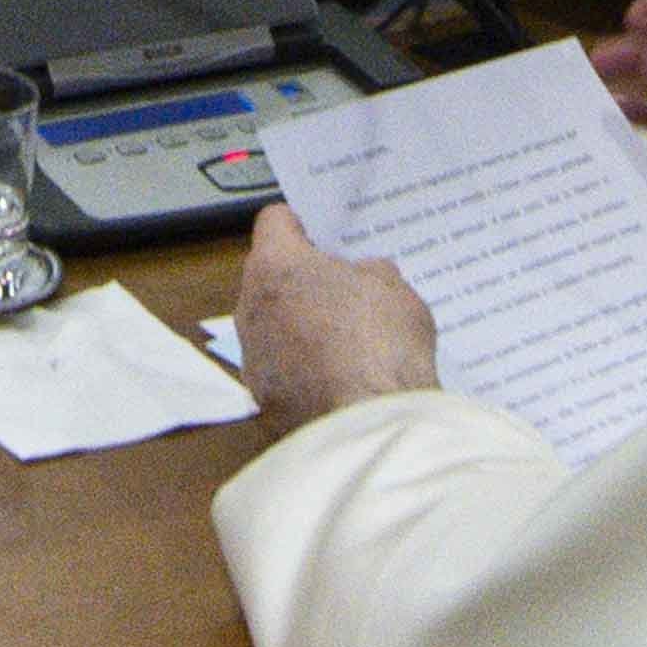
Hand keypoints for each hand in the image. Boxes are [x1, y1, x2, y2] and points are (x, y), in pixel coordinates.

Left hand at [230, 204, 442, 425]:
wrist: (371, 424)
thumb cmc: (381, 345)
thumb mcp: (395, 289)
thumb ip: (372, 272)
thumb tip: (365, 276)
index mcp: (276, 267)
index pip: (275, 222)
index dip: (302, 222)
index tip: (321, 230)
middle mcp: (250, 309)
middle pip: (270, 278)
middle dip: (304, 280)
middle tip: (344, 286)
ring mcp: (252, 358)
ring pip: (272, 327)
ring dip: (300, 326)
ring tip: (347, 338)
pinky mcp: (262, 399)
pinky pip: (281, 370)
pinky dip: (303, 369)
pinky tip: (340, 377)